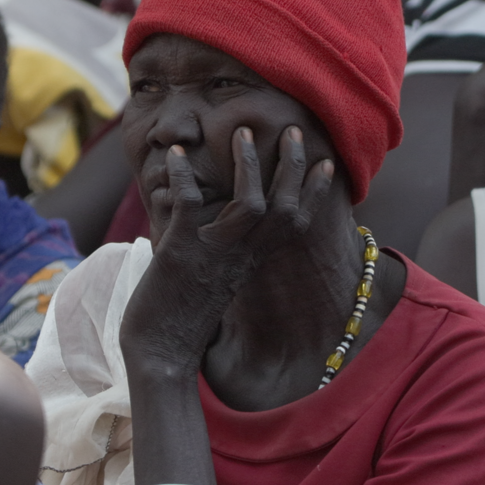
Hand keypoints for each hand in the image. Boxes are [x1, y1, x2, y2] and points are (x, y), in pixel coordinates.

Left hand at [120, 126, 333, 373]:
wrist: (159, 353)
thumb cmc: (182, 318)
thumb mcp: (214, 280)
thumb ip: (225, 253)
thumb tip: (218, 222)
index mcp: (251, 263)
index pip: (295, 225)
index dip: (313, 193)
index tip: (326, 163)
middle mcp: (240, 257)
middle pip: (282, 208)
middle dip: (292, 166)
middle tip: (294, 130)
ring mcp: (213, 254)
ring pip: (249, 203)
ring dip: (248, 164)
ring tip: (242, 131)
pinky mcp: (181, 251)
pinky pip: (189, 204)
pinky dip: (182, 175)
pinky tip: (173, 154)